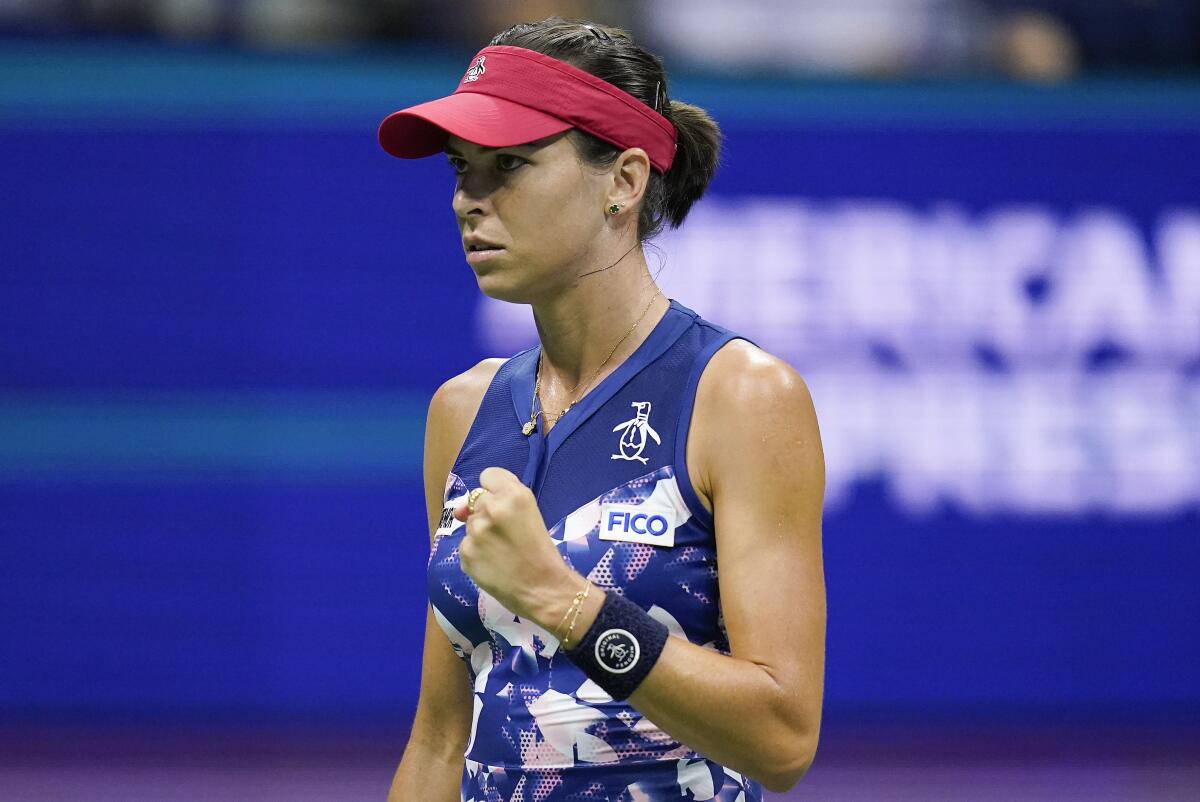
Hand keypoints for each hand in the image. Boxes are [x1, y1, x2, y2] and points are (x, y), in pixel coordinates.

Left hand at [453, 466, 574, 625]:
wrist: (545, 590)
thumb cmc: (543, 553)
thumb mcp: (531, 515)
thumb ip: (501, 502)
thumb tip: (461, 509)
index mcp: (514, 495)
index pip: (488, 476)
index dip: (495, 490)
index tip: (503, 503)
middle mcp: (491, 508)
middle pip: (477, 500)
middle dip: (487, 512)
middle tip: (505, 532)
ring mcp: (475, 532)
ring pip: (470, 523)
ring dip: (480, 533)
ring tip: (500, 551)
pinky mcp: (466, 553)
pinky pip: (465, 545)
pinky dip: (475, 553)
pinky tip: (492, 564)